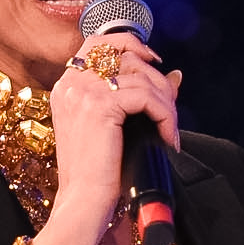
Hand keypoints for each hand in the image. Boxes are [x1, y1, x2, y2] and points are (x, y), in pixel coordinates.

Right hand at [45, 32, 181, 225]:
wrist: (83, 201)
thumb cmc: (97, 172)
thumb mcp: (116, 126)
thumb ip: (138, 95)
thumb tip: (175, 74)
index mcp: (68, 86)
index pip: (98, 43)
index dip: (130, 44)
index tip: (154, 62)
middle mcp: (71, 83)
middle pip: (125, 55)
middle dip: (156, 78)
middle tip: (168, 107)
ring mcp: (84, 92)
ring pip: (142, 77)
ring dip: (165, 102)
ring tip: (169, 128)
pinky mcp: (101, 105)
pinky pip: (147, 97)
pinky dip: (165, 116)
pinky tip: (166, 137)